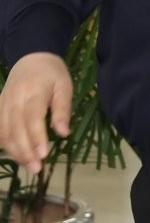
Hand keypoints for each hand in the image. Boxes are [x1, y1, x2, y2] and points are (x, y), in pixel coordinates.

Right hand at [0, 52, 71, 173]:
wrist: (31, 58)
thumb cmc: (52, 73)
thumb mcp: (65, 86)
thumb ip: (63, 110)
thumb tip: (63, 133)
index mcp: (33, 92)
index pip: (32, 119)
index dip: (37, 138)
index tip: (44, 155)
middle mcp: (14, 100)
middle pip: (16, 130)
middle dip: (25, 152)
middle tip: (37, 169)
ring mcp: (3, 105)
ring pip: (4, 133)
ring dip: (15, 152)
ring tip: (29, 165)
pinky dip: (5, 144)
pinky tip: (16, 155)